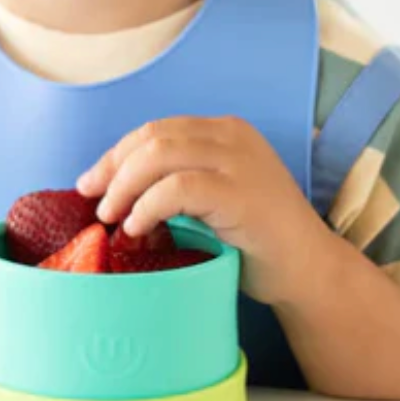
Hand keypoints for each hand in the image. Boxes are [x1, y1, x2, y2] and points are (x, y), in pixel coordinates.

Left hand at [76, 115, 331, 305]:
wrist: (308, 270)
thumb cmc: (253, 240)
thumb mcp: (211, 198)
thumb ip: (175, 184)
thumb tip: (109, 193)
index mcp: (224, 131)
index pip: (156, 130)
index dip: (116, 154)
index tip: (91, 183)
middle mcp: (232, 136)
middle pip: (152, 137)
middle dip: (113, 168)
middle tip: (94, 201)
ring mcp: (239, 162)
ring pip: (160, 155)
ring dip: (125, 187)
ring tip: (113, 218)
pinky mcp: (240, 194)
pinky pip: (178, 189)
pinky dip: (148, 207)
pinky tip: (138, 229)